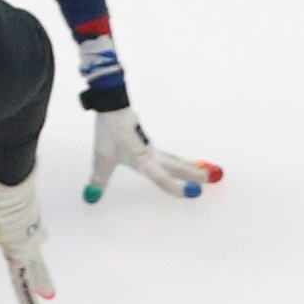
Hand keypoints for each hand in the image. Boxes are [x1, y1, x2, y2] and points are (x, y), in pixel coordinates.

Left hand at [0, 172, 56, 303]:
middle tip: (50, 293)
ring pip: (36, 239)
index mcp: (20, 250)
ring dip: (37, 249)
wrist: (11, 174)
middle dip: (42, 279)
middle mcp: (30, 238)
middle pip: (37, 263)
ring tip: (37, 249)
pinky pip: (29, 220)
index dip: (26, 298)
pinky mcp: (28, 204)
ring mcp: (32, 220)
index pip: (21, 279)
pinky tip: (23, 220)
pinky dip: (28, 225)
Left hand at [84, 108, 220, 204]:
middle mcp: (151, 154)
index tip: (195, 193)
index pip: (163, 178)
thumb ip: (98, 180)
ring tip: (203, 170)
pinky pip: (166, 154)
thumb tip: (90, 198)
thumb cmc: (109, 131)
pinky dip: (178, 160)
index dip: (178, 188)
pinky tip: (179, 163)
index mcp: (143, 160)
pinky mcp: (145, 140)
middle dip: (195, 173)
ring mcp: (150, 146)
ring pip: (175, 159)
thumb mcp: (102, 158)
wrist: (112, 105)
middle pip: (178, 166)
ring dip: (190, 166)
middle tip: (214, 178)